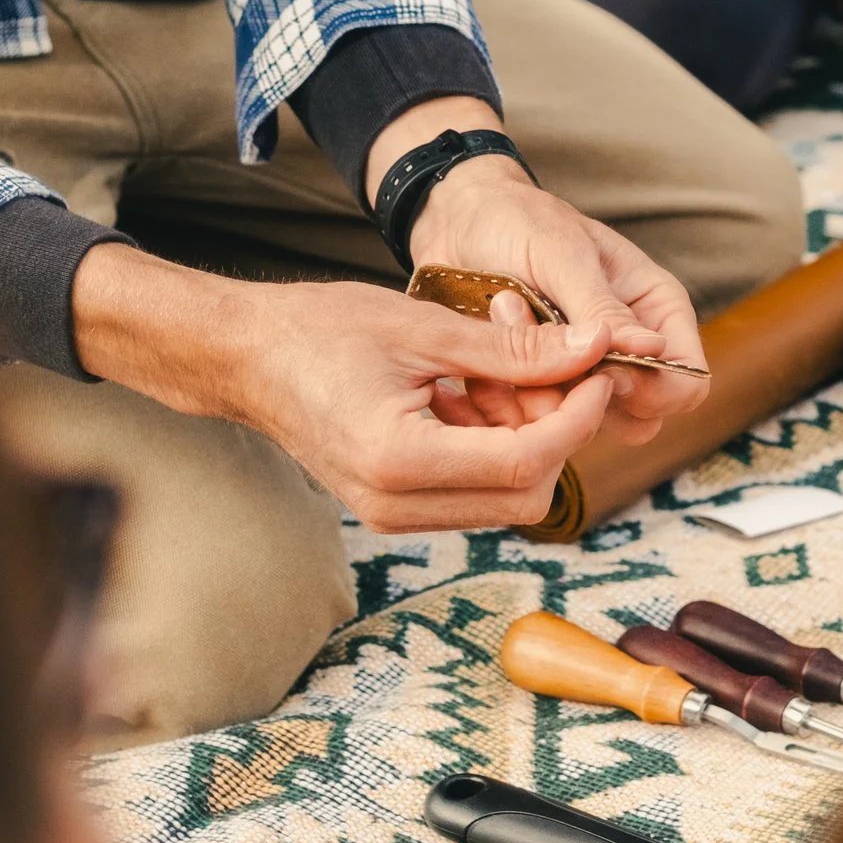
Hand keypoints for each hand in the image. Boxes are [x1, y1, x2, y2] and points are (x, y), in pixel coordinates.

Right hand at [71, 247, 618, 530]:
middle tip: (553, 367)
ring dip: (525, 438)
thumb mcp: (425, 328)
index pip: (526, 460)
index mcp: (400, 460)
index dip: (577, 417)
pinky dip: (493, 446)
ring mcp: (394, 515)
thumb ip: (515, 348)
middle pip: (526, 494)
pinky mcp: (395, 508)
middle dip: (556, 430)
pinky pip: (472, 491)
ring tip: (501, 370)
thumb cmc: (318, 331)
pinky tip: (472, 394)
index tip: (598, 371)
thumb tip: (595, 347)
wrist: (245, 359)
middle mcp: (397, 505)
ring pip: (504, 497)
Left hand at [369, 98, 709, 444]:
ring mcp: (585, 373)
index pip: (686, 382)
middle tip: (539, 348)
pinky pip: (541, 421)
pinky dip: (513, 398)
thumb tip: (655, 350)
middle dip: (588, 397)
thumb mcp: (562, 254)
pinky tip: (488, 349)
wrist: (457, 223)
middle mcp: (629, 349)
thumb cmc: (519, 221)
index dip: (650, 389)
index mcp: (655, 309)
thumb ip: (602, 306)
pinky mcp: (542, 387)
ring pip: (589, 424)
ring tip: (507, 327)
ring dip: (543, 394)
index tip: (597, 364)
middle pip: (643, 417)